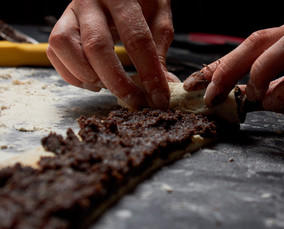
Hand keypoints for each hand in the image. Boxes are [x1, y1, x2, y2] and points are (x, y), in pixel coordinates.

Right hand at [47, 0, 173, 108]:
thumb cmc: (141, 0)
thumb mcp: (158, 16)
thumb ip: (159, 48)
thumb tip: (166, 84)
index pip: (136, 39)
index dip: (149, 73)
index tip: (159, 98)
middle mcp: (91, 1)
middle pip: (97, 46)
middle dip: (117, 82)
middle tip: (135, 102)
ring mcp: (70, 11)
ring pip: (65, 47)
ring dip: (87, 76)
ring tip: (107, 87)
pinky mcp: (59, 23)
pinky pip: (55, 52)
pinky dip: (72, 74)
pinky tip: (93, 81)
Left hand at [184, 13, 283, 138]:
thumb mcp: (280, 92)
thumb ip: (253, 86)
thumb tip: (218, 89)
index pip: (251, 42)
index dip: (220, 63)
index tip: (196, 83)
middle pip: (263, 38)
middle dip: (230, 67)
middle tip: (213, 93)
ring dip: (262, 71)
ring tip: (253, 95)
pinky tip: (277, 103)